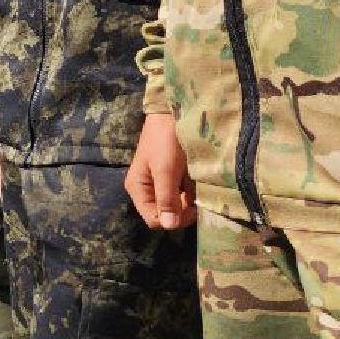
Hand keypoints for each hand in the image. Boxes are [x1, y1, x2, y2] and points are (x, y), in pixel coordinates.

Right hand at [125, 111, 197, 229]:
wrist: (174, 112)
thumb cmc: (166, 139)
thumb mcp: (165, 169)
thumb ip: (166, 198)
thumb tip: (169, 226)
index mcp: (138, 189)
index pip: (154, 219)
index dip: (173, 219)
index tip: (191, 209)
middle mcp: (148, 190)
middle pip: (166, 214)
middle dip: (183, 211)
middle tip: (200, 199)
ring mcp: (162, 184)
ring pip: (178, 205)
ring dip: (191, 201)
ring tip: (201, 187)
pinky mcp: (175, 177)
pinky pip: (185, 193)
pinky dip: (195, 192)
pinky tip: (201, 182)